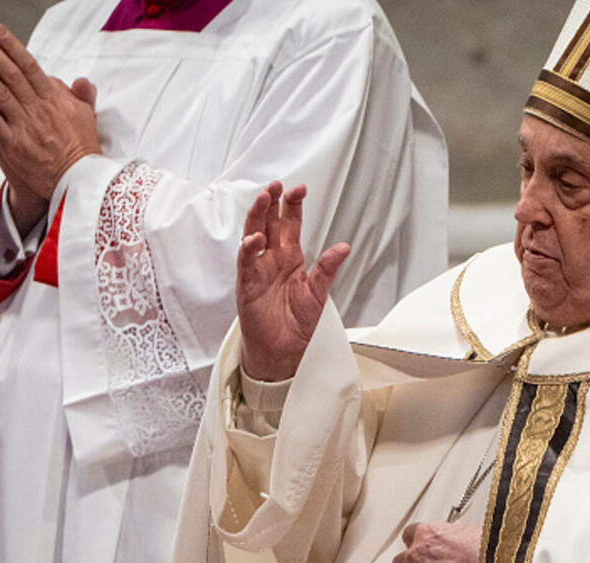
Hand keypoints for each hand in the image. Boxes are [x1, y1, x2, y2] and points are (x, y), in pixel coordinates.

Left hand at [0, 22, 100, 231]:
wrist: (77, 184)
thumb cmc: (82, 151)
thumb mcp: (88, 120)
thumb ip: (82, 97)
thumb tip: (80, 80)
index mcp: (56, 102)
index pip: (30, 67)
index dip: (12, 47)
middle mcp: (39, 111)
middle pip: (11, 75)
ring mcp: (24, 128)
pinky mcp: (12, 146)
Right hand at [237, 182, 349, 380]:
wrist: (283, 351)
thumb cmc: (297, 323)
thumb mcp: (319, 292)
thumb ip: (328, 268)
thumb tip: (343, 247)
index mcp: (290, 258)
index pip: (290, 224)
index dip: (293, 206)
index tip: (300, 189)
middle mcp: (273, 260)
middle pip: (269, 223)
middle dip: (271, 203)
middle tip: (276, 185)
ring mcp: (258, 270)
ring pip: (253, 236)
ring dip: (257, 217)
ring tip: (263, 199)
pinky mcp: (248, 285)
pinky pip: (246, 263)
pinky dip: (249, 250)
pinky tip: (255, 238)